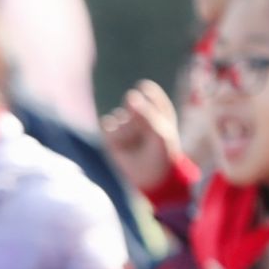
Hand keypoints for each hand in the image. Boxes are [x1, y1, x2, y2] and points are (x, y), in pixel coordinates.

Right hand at [101, 80, 182, 194]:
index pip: (148, 91)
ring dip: (126, 131)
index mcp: (157, 106)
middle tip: (147, 137)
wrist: (153, 178)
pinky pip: (106, 124)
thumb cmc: (162, 154)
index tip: (154, 118)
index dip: (150, 103)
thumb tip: (130, 95)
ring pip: (118, 116)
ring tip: (135, 144)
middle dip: (138, 120)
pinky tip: (121, 145)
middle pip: (131, 103)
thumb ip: (147, 113)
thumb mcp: (160, 131)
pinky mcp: (109, 135)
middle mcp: (139, 112)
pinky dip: (113, 135)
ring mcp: (124, 123)